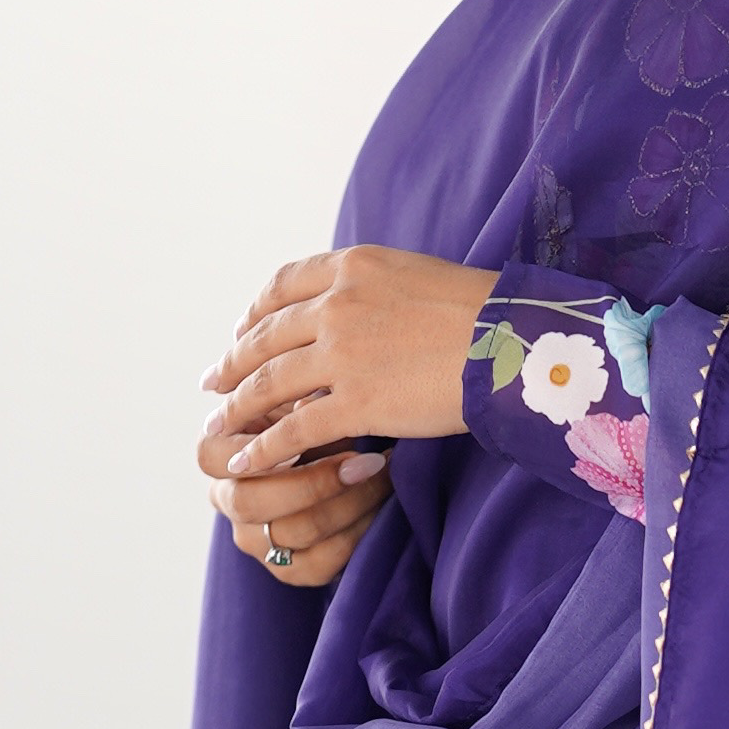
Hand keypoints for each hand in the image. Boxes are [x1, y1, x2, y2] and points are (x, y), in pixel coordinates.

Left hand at [198, 247, 496, 593]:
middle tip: (214, 381)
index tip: (243, 331)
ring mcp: (342, 354)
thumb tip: (355, 315)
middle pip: (266, 335)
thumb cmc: (483, 313)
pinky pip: (294, 431)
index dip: (255, 312)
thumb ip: (376, 291)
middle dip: (234, 361)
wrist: (513, 341)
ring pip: (269, 384)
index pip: (283, 284)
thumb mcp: (419, 276)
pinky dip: (264, 448)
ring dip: (237, 407)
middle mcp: (338, 304)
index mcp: (352, 267)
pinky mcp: (356, 403)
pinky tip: (247, 461)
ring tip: (218, 426)